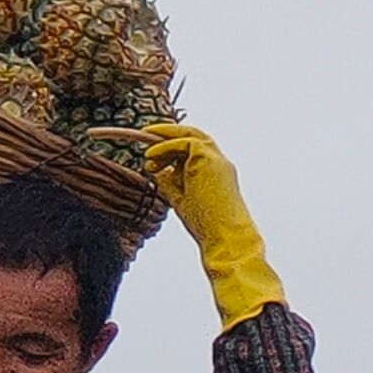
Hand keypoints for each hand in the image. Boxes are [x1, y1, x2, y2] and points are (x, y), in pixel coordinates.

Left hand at [140, 120, 285, 326]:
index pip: (194, 152)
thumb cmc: (208, 228)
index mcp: (216, 174)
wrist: (227, 239)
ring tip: (147, 155)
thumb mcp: (181, 201)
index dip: (173, 149)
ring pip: (189, 136)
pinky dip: (165, 147)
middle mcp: (219, 163)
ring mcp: (216, 160)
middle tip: (146, 135)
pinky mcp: (209, 159)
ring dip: (165, 140)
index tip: (154, 158)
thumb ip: (170, 183)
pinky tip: (151, 157)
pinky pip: (184, 142)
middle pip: (194, 136)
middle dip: (169, 133)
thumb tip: (155, 170)